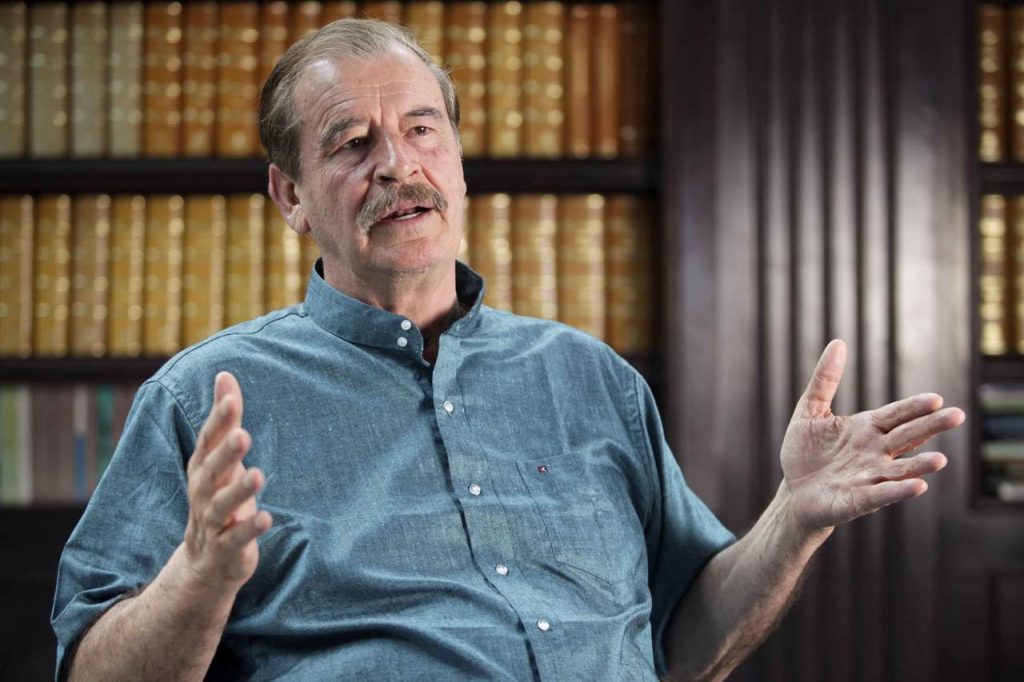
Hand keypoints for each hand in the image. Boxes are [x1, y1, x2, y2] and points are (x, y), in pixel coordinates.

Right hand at [182, 372, 271, 590]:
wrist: (204, 562)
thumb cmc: (218, 496)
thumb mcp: (221, 457)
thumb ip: (225, 419)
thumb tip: (225, 374)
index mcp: (203, 469)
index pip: (207, 441)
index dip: (218, 421)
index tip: (231, 399)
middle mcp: (203, 493)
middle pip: (211, 471)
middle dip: (225, 453)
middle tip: (242, 434)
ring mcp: (212, 523)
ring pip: (221, 506)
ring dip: (239, 491)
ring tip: (258, 475)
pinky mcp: (225, 550)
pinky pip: (235, 539)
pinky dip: (248, 530)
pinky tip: (267, 518)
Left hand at [780, 340, 964, 533]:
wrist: (793, 492)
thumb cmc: (804, 452)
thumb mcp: (809, 411)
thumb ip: (825, 380)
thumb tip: (838, 343)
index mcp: (866, 428)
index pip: (897, 415)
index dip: (914, 407)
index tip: (935, 398)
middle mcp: (875, 452)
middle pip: (907, 437)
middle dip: (931, 427)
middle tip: (957, 415)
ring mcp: (870, 476)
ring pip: (901, 470)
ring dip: (920, 465)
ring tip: (940, 460)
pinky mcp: (859, 500)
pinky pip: (881, 494)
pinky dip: (898, 490)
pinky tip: (918, 486)